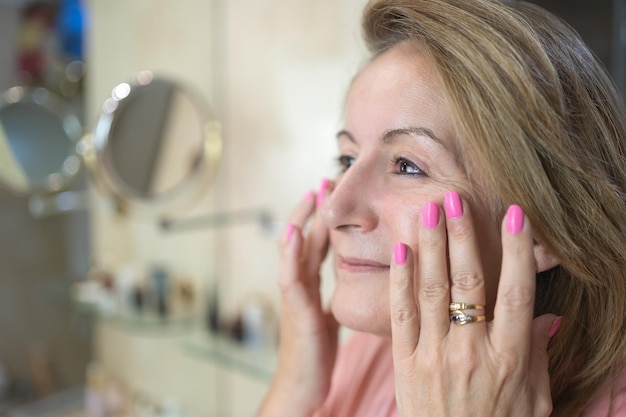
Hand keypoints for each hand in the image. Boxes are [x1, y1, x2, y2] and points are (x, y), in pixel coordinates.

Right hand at [260, 180, 338, 416]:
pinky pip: (290, 276)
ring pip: (293, 249)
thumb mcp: (329, 315)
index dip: (325, 217)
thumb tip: (354, 280)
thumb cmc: (315, 352)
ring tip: (311, 193)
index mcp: (309, 284)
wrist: (302, 385)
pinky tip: (294, 231)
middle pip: (305, 237)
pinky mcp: (296, 310)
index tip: (335, 191)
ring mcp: (294, 295)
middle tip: (326, 178)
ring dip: (301, 220)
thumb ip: (336, 295)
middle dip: (315, 209)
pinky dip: (289, 252)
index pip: (317, 243)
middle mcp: (299, 284)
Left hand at [390, 193, 558, 416]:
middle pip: (467, 284)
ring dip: (430, 247)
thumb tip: (546, 315)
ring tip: (427, 211)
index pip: (515, 294)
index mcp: (508, 357)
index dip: (516, 252)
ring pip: (430, 291)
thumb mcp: (533, 397)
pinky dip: (400, 280)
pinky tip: (401, 250)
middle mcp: (470, 350)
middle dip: (461, 237)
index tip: (515, 214)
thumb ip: (536, 353)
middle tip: (455, 198)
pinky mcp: (405, 362)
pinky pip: (401, 315)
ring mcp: (434, 355)